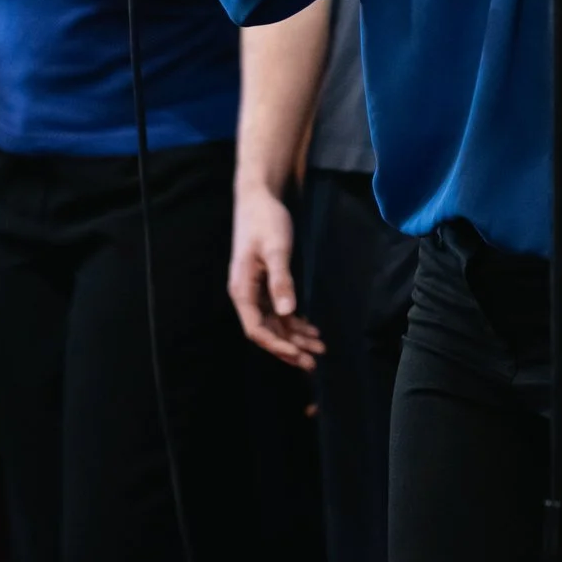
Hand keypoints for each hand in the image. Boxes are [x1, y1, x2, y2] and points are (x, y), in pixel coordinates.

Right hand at [228, 183, 322, 370]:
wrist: (259, 199)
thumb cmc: (265, 221)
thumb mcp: (276, 249)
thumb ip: (281, 281)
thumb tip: (288, 312)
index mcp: (242, 291)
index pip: (257, 329)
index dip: (278, 345)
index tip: (300, 356)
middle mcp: (246, 295)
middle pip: (267, 330)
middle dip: (289, 348)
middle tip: (314, 362)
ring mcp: (256, 290)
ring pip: (275, 322)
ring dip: (295, 337)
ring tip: (319, 348)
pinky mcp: (266, 282)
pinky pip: (279, 310)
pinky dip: (295, 321)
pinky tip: (311, 329)